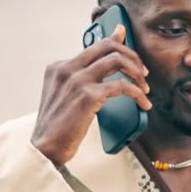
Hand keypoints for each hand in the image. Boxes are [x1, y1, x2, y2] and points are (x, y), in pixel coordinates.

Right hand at [31, 24, 151, 167]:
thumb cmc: (59, 125)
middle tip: (143, 73)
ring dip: (137, 73)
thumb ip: (84, 78)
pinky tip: (143, 103)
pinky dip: (138, 93)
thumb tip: (104, 66)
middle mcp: (67, 69)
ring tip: (144, 88)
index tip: (130, 46)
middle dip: (133, 56)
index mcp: (59, 67)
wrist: (46, 148)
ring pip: (117, 60)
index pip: (95, 46)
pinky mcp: (88, 96)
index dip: (118, 43)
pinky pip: (122, 86)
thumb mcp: (66, 95)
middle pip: (108, 47)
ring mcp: (77, 80)